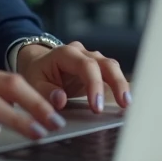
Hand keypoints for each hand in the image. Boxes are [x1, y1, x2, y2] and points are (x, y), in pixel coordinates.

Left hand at [16, 41, 131, 113]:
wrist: (39, 64)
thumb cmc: (37, 74)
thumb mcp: (33, 83)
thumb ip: (45, 92)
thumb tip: (60, 100)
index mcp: (65, 53)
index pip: (86, 66)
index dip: (94, 85)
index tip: (97, 107)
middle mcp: (82, 53)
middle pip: (105, 63)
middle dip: (117, 83)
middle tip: (123, 104)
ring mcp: (93, 59)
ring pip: (113, 67)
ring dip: (122, 85)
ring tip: (127, 105)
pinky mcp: (98, 69)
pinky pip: (113, 75)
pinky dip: (120, 87)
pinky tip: (126, 101)